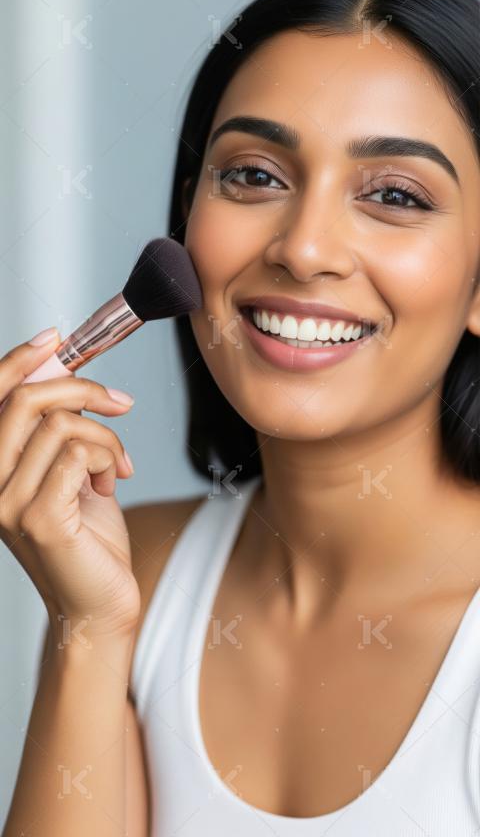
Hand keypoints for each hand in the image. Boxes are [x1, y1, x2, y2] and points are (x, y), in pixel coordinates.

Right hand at [0, 330, 140, 643]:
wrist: (99, 603)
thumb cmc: (88, 539)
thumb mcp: (71, 471)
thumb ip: (61, 430)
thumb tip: (69, 374)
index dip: (19, 359)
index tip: (57, 338)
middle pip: (23, 400)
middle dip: (81, 389)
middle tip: (119, 403)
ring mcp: (7, 504)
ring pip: (61, 425)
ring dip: (105, 435)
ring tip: (116, 463)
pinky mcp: (39, 519)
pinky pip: (78, 454)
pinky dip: (107, 457)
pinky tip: (114, 480)